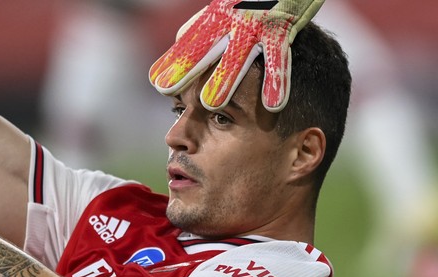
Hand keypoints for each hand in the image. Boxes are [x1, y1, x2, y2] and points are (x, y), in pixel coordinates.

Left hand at [148, 0, 325, 111]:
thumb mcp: (225, 7)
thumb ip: (205, 26)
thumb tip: (181, 43)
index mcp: (216, 15)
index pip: (190, 40)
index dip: (173, 61)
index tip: (156, 82)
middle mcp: (231, 18)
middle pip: (205, 46)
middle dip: (186, 68)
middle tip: (167, 88)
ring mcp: (255, 25)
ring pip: (237, 56)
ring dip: (224, 80)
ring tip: (210, 104)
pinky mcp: (281, 29)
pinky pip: (277, 60)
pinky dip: (276, 82)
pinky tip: (272, 106)